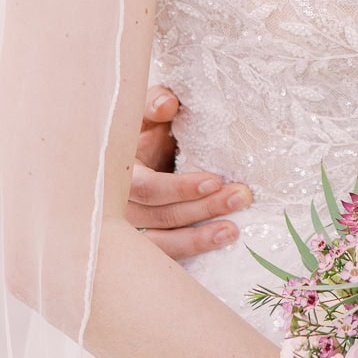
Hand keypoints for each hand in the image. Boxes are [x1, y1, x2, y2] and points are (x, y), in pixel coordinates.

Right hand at [130, 86, 251, 260]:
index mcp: (116, 172)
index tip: (214, 180)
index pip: (144, 187)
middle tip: (240, 197)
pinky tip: (221, 242)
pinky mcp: (142, 242)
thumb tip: (168, 104)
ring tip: (233, 230)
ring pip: (161, 242)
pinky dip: (193, 249)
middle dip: (201, 209)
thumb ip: (154, 103)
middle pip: (159, 216)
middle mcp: (118, 205)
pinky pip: (166, 254)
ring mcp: (128, 228)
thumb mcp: (145, 113)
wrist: (136, 151)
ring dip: (198, 238)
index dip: (178, 187)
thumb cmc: (143, 130)